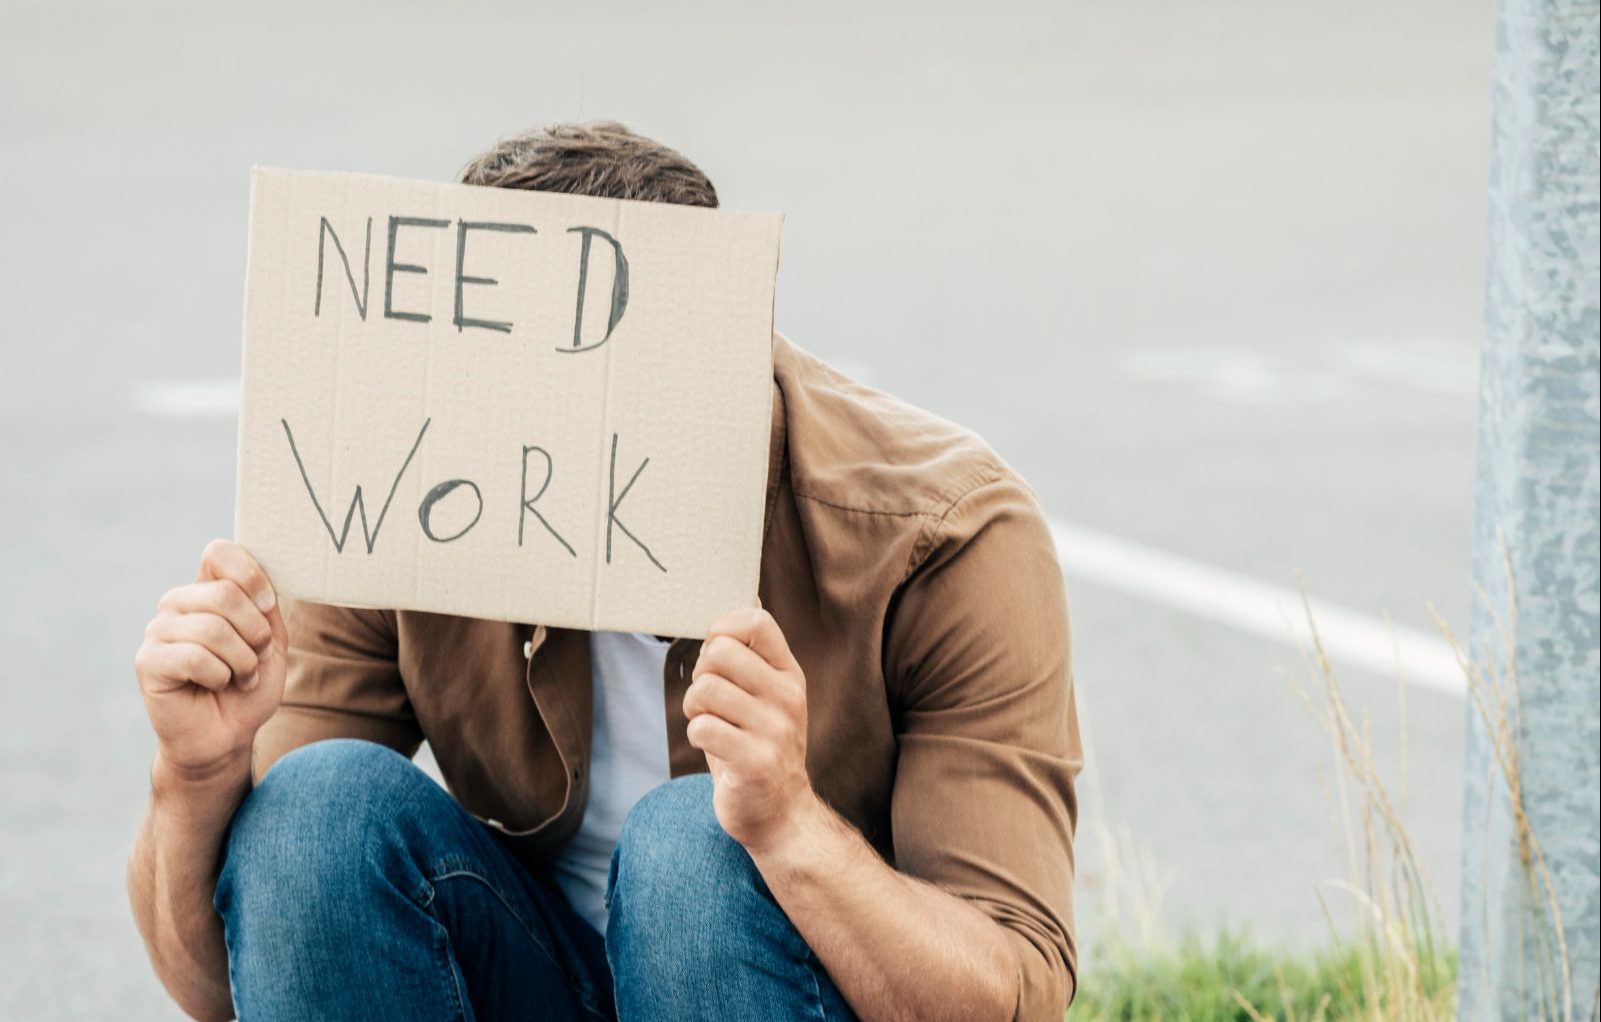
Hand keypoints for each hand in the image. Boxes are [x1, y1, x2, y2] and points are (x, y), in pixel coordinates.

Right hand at [135, 540, 286, 781]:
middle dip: (255, 633)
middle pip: (224, 593)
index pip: (219, 552)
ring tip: (239, 677)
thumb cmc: (248, 686)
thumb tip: (259, 578)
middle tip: (256, 658)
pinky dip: (220, 676)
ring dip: (242, 661)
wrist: (226, 735)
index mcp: (207, 590)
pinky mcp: (147, 661)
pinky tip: (216, 686)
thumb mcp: (271, 640)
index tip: (268, 606)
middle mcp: (178, 603)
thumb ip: (264, 605)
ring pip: (213, 628)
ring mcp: (158, 630)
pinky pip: (194, 657)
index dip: (251, 576)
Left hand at [684, 608, 819, 852]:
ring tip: (708, 722)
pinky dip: (696, 735)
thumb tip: (749, 594)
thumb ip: (755, 654)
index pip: (758, 622)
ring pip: (706, 690)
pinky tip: (713, 747)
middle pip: (721, 652)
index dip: (722, 627)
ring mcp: (774, 730)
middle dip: (701, 672)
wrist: (780, 813)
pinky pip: (702, 728)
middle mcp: (788, 698)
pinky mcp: (754, 761)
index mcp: (790, 675)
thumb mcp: (768, 696)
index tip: (713, 649)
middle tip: (708, 696)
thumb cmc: (761, 745)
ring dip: (694, 707)